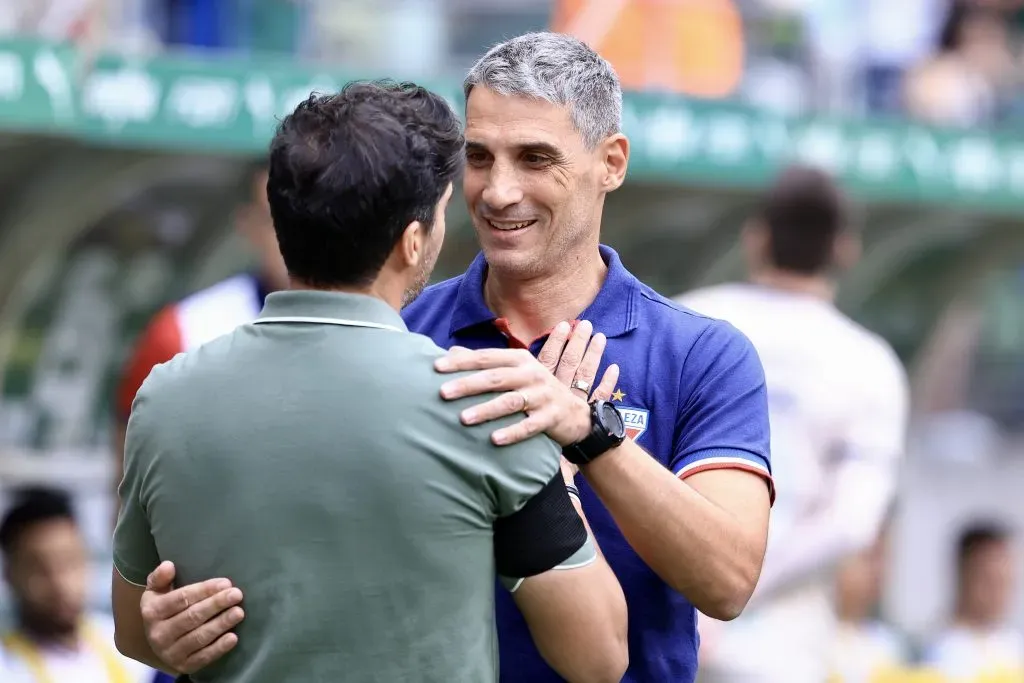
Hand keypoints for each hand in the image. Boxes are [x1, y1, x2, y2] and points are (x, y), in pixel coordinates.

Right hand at [140, 561, 244, 673]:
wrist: (159, 640)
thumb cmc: (164, 608)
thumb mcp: (156, 591)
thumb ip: (160, 577)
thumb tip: (168, 565)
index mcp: (152, 611)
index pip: (181, 599)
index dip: (204, 590)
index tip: (226, 583)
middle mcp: (158, 634)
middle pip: (192, 617)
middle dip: (216, 604)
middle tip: (237, 594)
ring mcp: (170, 652)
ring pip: (199, 637)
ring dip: (221, 624)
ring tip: (239, 612)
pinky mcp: (183, 666)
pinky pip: (203, 657)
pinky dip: (218, 648)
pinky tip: (233, 637)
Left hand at [435, 320, 617, 446]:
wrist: (574, 413)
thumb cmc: (535, 390)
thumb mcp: (515, 371)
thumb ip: (486, 362)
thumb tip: (451, 352)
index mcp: (520, 359)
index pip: (485, 358)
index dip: (461, 362)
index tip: (435, 368)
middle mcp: (531, 374)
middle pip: (495, 378)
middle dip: (467, 384)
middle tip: (442, 393)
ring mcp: (542, 396)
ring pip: (510, 402)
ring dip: (486, 410)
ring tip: (462, 418)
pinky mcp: (550, 418)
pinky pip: (529, 426)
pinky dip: (512, 433)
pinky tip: (493, 440)